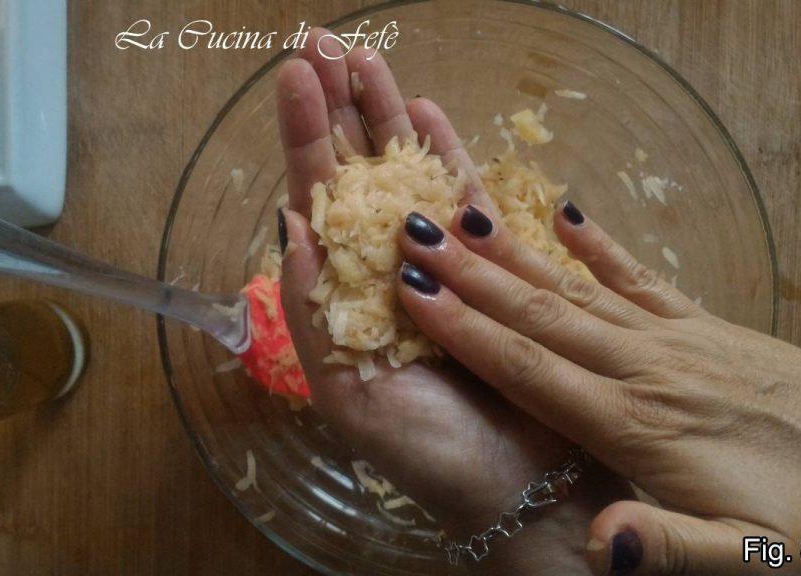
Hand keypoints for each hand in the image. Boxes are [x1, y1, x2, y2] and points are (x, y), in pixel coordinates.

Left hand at [275, 29, 629, 574]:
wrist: (512, 487)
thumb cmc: (426, 453)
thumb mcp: (347, 395)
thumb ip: (313, 312)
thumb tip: (289, 226)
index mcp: (345, 291)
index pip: (317, 198)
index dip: (304, 136)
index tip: (292, 76)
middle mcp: (385, 266)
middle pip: (356, 169)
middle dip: (339, 105)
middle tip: (324, 43)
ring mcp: (439, 259)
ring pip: (406, 170)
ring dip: (385, 112)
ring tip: (367, 55)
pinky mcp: (492, 263)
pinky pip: (465, 195)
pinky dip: (446, 151)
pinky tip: (428, 109)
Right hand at [393, 200, 800, 573]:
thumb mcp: (753, 561)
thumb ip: (671, 550)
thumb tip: (598, 544)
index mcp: (639, 424)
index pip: (532, 368)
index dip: (467, 330)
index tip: (413, 289)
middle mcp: (648, 369)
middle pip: (542, 314)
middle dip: (471, 275)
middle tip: (413, 231)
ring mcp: (680, 341)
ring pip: (580, 289)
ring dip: (517, 254)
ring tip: (465, 215)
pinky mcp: (710, 330)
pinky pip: (642, 279)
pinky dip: (600, 246)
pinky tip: (568, 214)